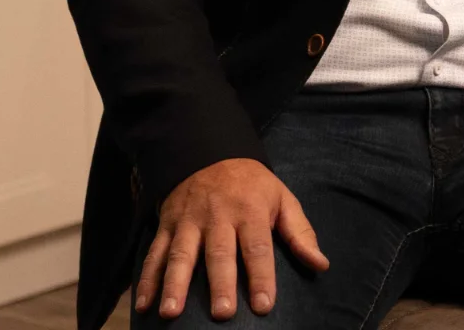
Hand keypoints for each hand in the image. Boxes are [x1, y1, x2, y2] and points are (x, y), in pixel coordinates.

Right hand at [135, 158, 329, 320]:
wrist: (208, 151)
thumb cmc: (252, 185)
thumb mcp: (282, 198)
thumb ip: (300, 233)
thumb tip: (320, 264)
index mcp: (250, 211)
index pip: (257, 247)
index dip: (261, 277)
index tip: (263, 305)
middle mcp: (217, 217)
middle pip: (218, 253)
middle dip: (220, 283)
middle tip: (222, 313)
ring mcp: (188, 221)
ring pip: (180, 254)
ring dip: (174, 284)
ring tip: (170, 312)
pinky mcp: (166, 224)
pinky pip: (154, 252)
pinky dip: (147, 278)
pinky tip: (142, 303)